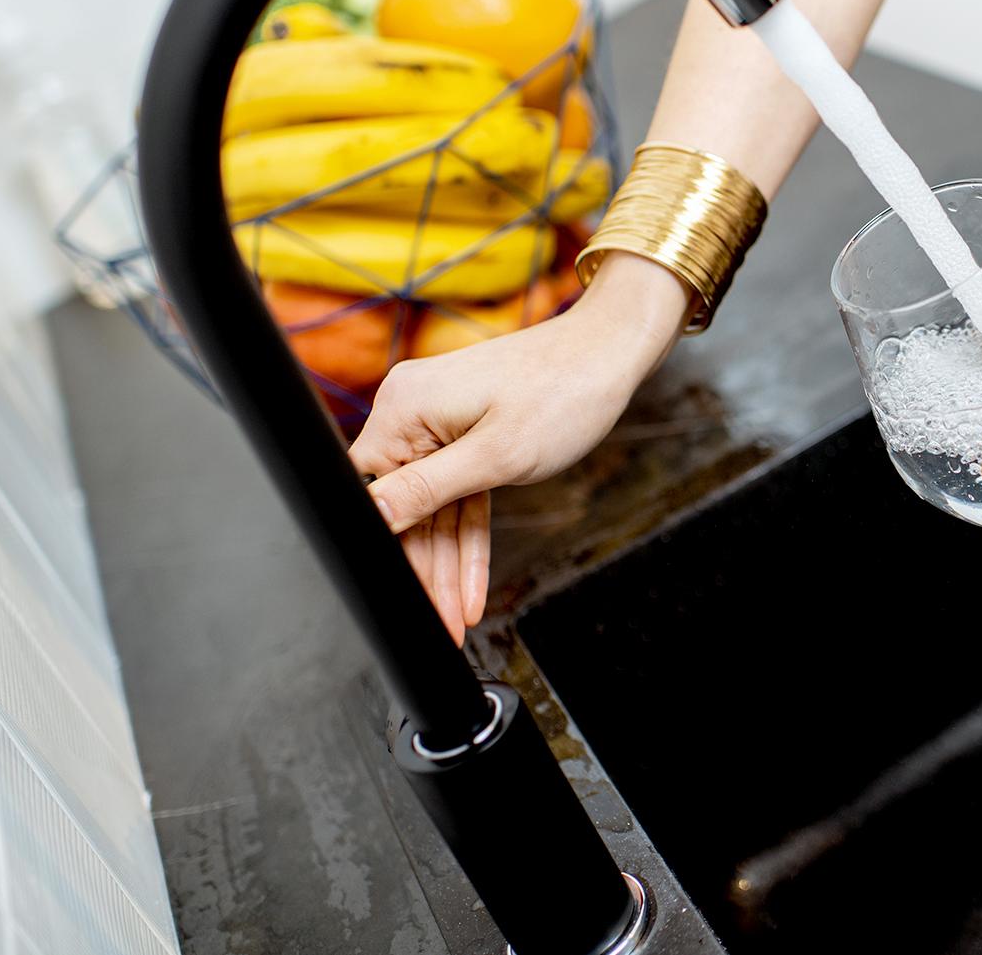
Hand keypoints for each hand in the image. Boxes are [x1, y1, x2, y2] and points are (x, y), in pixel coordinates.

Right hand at [349, 253, 689, 641]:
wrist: (611, 353)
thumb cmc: (563, 392)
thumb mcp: (496, 455)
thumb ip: (428, 489)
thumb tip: (371, 516)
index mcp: (404, 408)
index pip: (372, 494)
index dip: (386, 551)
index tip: (400, 602)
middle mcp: (410, 411)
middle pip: (405, 508)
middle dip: (425, 572)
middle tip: (440, 628)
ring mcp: (437, 421)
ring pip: (434, 509)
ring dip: (448, 565)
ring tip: (456, 620)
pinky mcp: (463, 431)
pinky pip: (457, 493)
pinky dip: (467, 535)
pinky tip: (471, 585)